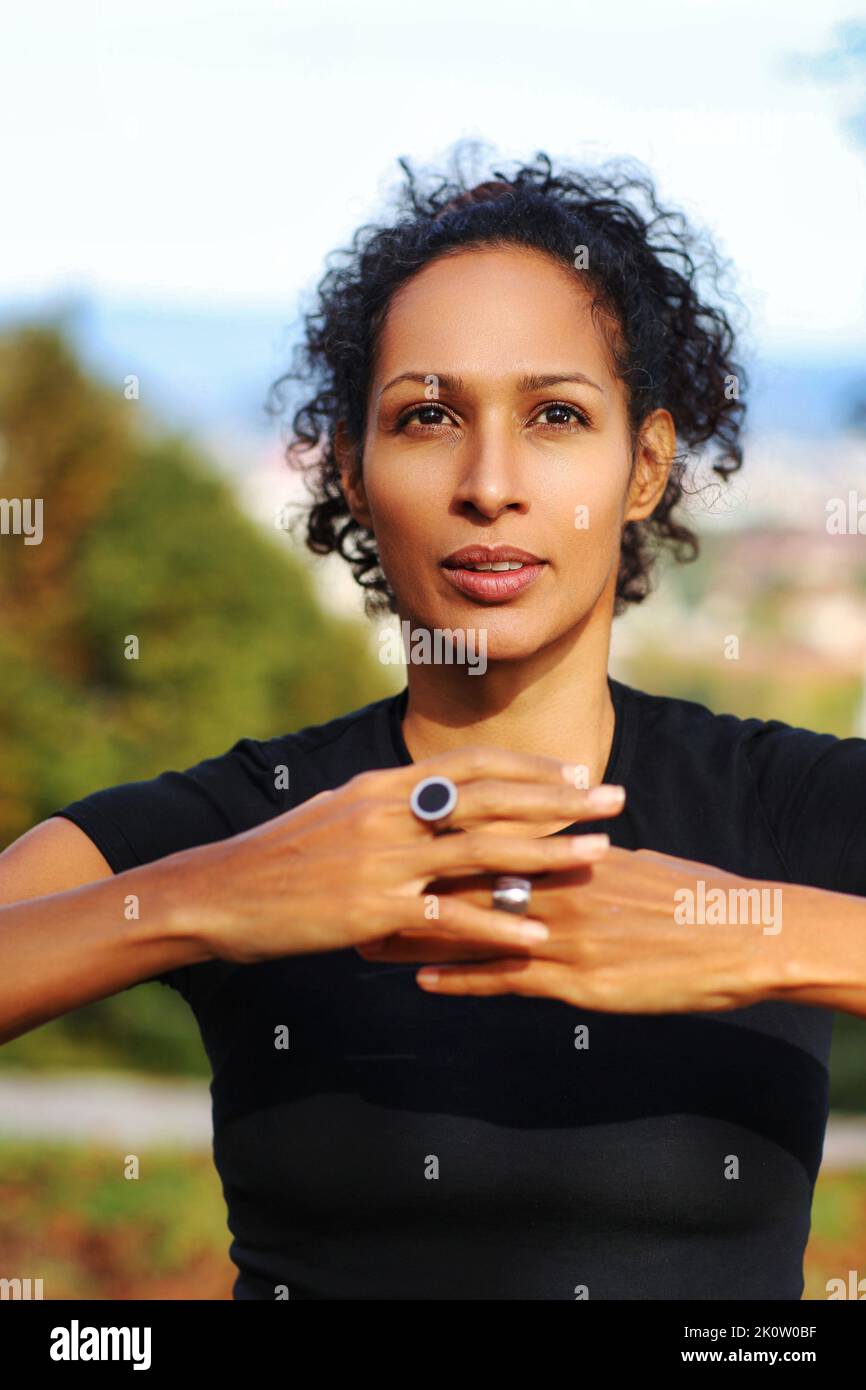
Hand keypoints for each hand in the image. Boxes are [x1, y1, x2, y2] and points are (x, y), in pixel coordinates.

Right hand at [176, 746, 619, 963]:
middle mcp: (391, 813)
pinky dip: (499, 926)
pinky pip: (450, 917)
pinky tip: (540, 935)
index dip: (529, 767)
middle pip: (492, 799)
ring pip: (483, 850)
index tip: (576, 769)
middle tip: (615, 798)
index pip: (471, 766)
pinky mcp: (375, 910)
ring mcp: (384, 860)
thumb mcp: (334, 814)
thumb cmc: (276, 856)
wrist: (219, 892)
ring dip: (549, 853)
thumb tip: (425, 796)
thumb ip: (386, 804)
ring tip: (600, 855)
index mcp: (383, 786)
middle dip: (560, 798)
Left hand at [358, 847, 787, 1013]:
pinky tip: (425, 984)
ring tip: (363, 946)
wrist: (736, 935)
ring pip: (472, 932)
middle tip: (349, 893)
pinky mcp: (577, 979)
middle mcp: (554, 885)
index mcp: (565, 851)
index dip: (429, 842)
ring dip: (414, 941)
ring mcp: (562, 932)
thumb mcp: (627, 862)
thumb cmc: (686, 895)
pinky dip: (464, 979)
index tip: (383, 841)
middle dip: (402, 889)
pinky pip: (507, 979)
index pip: (483, 838)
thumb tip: (551, 844)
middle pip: (460, 883)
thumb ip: (579, 855)